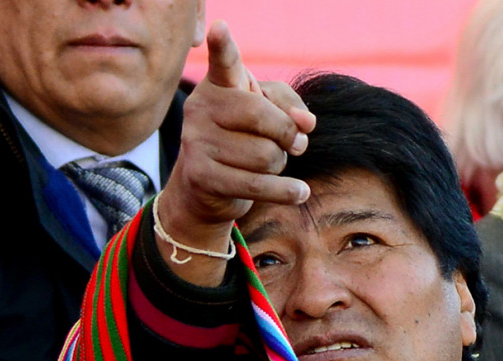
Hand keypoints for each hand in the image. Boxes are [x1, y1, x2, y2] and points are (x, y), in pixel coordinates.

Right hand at [157, 20, 314, 283]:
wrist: (204, 186)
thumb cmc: (242, 138)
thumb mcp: (269, 113)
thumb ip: (291, 107)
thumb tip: (306, 126)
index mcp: (218, 85)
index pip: (224, 62)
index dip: (223, 45)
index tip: (220, 28)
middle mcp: (200, 109)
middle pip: (263, 117)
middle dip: (288, 135)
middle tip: (294, 144)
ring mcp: (196, 143)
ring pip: (265, 156)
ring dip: (279, 164)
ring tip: (269, 165)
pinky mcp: (202, 177)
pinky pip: (257, 184)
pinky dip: (285, 190)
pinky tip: (300, 192)